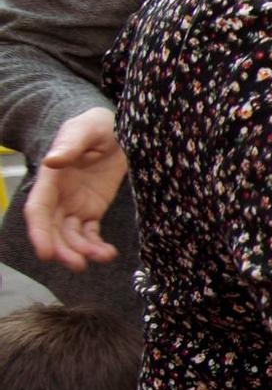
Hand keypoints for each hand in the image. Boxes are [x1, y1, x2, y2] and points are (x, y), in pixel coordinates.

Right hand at [24, 107, 125, 271]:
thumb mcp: (86, 129)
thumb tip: (53, 160)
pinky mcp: (92, 210)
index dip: (39, 232)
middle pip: (53, 229)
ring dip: (82, 251)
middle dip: (62, 249)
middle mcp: (58, 196)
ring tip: (102, 257)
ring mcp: (74, 205)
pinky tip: (107, 253)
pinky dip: (96, 246)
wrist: (114, 130)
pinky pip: (90, 234)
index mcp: (50, 178)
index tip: (45, 253)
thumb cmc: (95, 125)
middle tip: (77, 264)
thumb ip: (71, 144)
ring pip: (71, 235)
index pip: (38, 209)